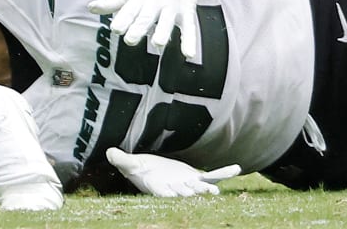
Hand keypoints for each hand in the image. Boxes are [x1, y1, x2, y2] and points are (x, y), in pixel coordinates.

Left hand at [89, 0, 201, 59]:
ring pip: (168, 21)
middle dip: (139, 27)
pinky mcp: (188, 13)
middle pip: (147, 15)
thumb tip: (91, 8)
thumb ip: (113, 2)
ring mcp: (173, 7)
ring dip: (163, 31)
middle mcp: (156, 1)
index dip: (123, 18)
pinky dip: (190, 41)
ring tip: (158, 44)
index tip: (115, 28)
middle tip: (130, 40)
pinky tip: (188, 54)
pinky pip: (190, 28)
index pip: (130, 8)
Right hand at [103, 147, 238, 196]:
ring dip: (206, 189)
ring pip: (199, 187)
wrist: (152, 172)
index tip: (173, 194)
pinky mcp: (196, 177)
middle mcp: (175, 188)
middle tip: (198, 195)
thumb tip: (109, 152)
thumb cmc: (140, 170)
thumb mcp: (129, 164)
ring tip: (215, 193)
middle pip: (182, 193)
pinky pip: (212, 176)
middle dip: (190, 194)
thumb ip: (121, 160)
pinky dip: (224, 173)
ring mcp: (187, 184)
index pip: (162, 192)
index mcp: (158, 187)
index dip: (168, 193)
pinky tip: (237, 168)